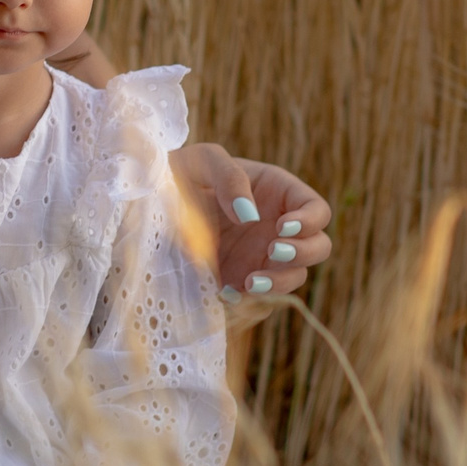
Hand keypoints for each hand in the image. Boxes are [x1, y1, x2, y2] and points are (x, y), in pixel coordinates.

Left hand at [171, 145, 332, 298]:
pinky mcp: (240, 283)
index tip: (281, 227)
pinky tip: (227, 293)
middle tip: (274, 251)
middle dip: (304, 254)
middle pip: (319, 248)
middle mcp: (276, 229)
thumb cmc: (177, 174)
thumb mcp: (200, 162)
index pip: (317, 210)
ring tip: (250, 281)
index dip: (310, 221)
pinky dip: (252, 303)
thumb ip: (229, 177)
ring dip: (280, 283)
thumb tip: (250, 215)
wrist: (147, 208)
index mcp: (277, 194)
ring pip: (295, 277)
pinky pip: (261, 301)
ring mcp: (261, 258)